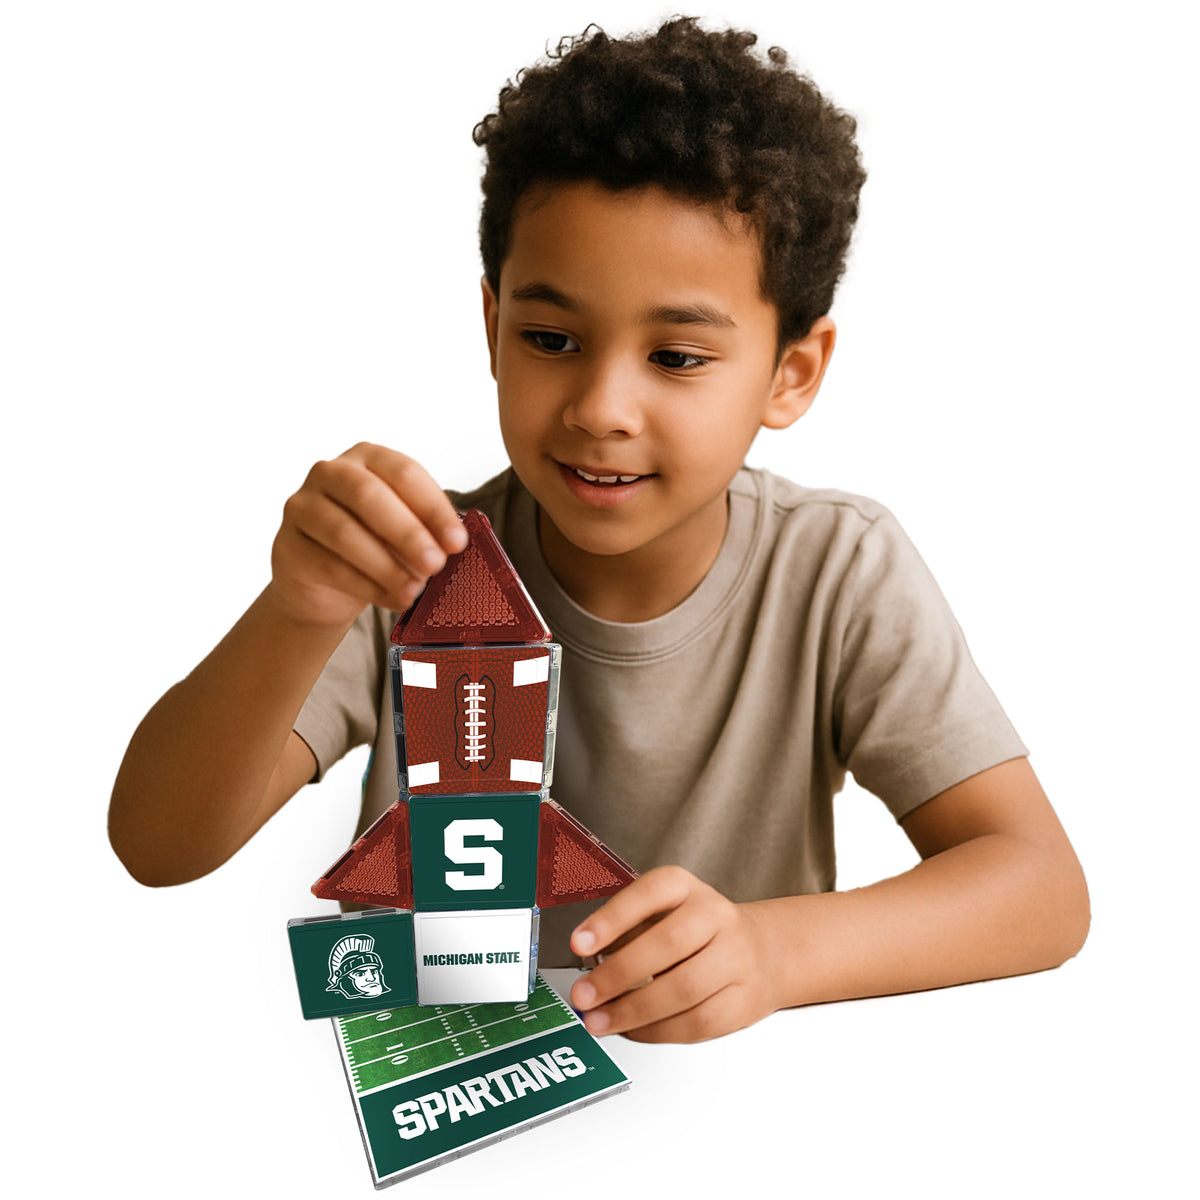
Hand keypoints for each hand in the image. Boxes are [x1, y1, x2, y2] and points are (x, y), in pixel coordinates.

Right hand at [268, 442, 467, 628]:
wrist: (323, 584)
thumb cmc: (373, 546)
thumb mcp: (403, 533)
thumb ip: (426, 532)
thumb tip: (452, 546)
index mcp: (367, 458)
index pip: (404, 473)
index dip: (433, 508)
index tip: (457, 541)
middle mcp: (330, 473)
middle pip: (369, 496)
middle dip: (408, 533)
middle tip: (436, 564)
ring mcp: (302, 506)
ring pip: (344, 533)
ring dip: (386, 565)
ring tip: (414, 590)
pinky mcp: (287, 545)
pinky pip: (329, 566)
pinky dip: (367, 586)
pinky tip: (392, 599)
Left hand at [568, 866, 779, 1042]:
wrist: (764, 951)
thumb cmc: (697, 932)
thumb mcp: (663, 912)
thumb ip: (627, 932)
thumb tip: (589, 965)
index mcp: (686, 888)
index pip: (650, 893)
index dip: (613, 918)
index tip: (579, 943)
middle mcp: (715, 916)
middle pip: (668, 944)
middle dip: (618, 975)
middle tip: (584, 995)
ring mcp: (735, 958)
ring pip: (685, 989)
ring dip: (634, 1011)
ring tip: (600, 1021)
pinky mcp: (743, 1000)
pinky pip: (698, 1022)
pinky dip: (659, 1031)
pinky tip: (634, 1029)